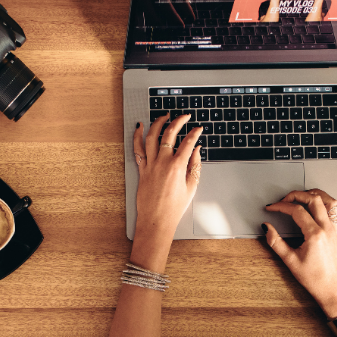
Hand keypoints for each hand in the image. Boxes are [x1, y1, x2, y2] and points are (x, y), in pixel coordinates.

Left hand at [133, 114, 202, 240]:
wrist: (156, 220)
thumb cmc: (174, 208)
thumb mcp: (191, 187)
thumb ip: (195, 165)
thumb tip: (197, 150)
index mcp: (177, 167)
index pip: (188, 142)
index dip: (195, 133)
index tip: (199, 128)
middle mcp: (162, 163)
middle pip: (170, 134)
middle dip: (179, 121)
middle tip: (184, 116)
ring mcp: (150, 165)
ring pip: (152, 137)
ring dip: (158, 123)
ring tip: (164, 116)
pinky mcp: (142, 169)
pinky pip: (138, 149)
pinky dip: (137, 136)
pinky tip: (140, 127)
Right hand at [263, 189, 336, 318]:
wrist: (332, 289)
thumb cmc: (315, 279)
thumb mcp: (290, 261)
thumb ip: (276, 242)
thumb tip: (267, 228)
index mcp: (315, 234)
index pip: (296, 210)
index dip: (280, 206)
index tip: (271, 208)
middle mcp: (326, 228)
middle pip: (312, 199)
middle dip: (295, 195)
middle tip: (282, 201)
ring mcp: (332, 228)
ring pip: (325, 199)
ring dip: (310, 194)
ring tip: (297, 198)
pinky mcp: (335, 231)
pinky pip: (332, 208)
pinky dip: (322, 201)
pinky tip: (312, 204)